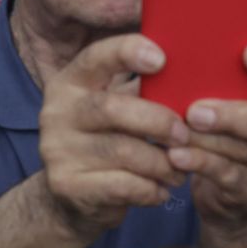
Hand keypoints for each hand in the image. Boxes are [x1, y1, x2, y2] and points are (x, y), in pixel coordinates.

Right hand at [38, 34, 188, 237]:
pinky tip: (161, 190)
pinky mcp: (66, 185)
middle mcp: (56, 112)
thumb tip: (190, 68)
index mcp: (70, 83)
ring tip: (180, 169)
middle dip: (158, 121)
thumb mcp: (117, 106)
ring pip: (123, 152)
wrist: (73, 195)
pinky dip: (151, 189)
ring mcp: (57, 150)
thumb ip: (143, 88)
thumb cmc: (107, 139)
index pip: (95, 57)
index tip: (161, 59)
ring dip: (162, 163)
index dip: (127, 52)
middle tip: (184, 135)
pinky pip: (123, 186)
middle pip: (112, 108)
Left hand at [173, 41, 246, 231]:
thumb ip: (217, 79)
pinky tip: (177, 156)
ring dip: (208, 141)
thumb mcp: (228, 100)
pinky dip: (200, 163)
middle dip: (232, 116)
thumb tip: (177, 46)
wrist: (229, 188)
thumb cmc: (223, 128)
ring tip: (178, 132)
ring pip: (245, 150)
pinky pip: (226, 175)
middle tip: (196, 111)